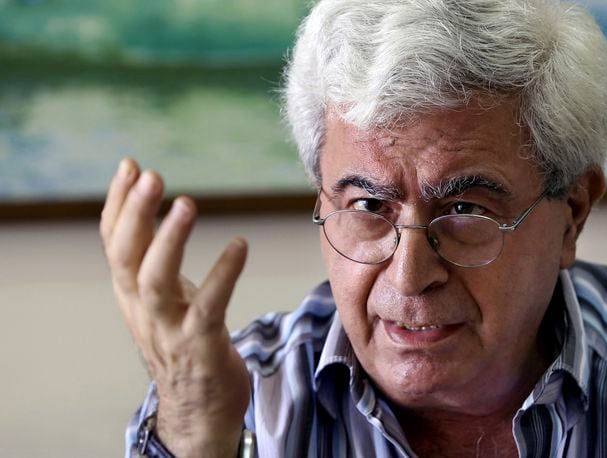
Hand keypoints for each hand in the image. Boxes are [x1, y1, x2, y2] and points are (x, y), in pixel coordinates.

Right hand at [100, 159, 249, 456]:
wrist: (198, 409)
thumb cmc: (183, 342)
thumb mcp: (162, 297)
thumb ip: (154, 256)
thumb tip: (149, 207)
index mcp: (131, 294)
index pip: (114, 243)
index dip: (119, 204)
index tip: (129, 165)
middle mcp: (142, 309)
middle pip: (127, 257)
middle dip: (135, 214)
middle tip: (151, 176)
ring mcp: (169, 329)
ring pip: (156, 282)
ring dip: (168, 241)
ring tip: (186, 204)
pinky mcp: (201, 345)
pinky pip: (209, 307)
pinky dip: (222, 274)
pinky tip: (239, 245)